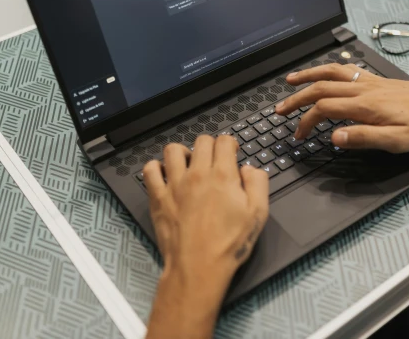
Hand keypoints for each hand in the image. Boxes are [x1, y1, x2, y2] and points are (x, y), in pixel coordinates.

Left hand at [144, 136, 268, 338]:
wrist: (199, 267)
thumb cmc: (229, 244)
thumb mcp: (258, 214)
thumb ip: (258, 183)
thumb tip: (250, 169)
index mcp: (223, 175)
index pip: (223, 141)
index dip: (229, 144)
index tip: (231, 153)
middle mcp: (197, 174)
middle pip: (201, 141)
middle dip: (211, 146)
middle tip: (214, 160)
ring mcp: (174, 184)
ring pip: (173, 150)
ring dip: (183, 152)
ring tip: (189, 164)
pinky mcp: (158, 197)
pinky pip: (149, 171)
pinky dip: (156, 168)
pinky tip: (165, 175)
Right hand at [274, 63, 408, 152]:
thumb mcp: (395, 141)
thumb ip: (362, 138)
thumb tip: (334, 137)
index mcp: (364, 105)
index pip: (323, 109)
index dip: (306, 122)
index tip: (298, 135)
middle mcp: (363, 89)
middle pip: (320, 88)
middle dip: (296, 99)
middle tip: (279, 109)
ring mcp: (370, 82)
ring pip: (331, 73)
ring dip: (308, 76)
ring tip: (291, 80)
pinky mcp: (377, 80)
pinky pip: (346, 69)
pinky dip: (329, 69)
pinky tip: (326, 72)